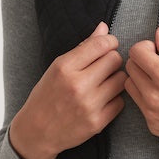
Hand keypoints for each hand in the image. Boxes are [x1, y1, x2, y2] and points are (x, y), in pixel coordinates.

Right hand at [8, 22, 126, 158]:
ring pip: (122, 80)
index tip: (107, 46)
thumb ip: (83, 47)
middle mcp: (78, 85)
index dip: (109, 42)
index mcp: (65, 67)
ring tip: (103, 83)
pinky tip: (103, 99)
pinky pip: (121, 101)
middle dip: (112, 60)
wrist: (37, 131)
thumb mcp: (58, 67)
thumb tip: (104, 27)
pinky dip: (114, 99)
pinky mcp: (98, 122)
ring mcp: (89, 105)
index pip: (101, 44)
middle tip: (104, 67)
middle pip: (115, 60)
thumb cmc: (47, 95)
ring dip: (115, 79)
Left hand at [125, 26, 158, 158]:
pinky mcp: (153, 126)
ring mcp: (151, 113)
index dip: (147, 46)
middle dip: (142, 61)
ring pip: (131, 87)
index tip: (157, 50)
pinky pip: (140, 106)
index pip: (136, 52)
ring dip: (141, 79)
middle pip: (130, 68)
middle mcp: (153, 96)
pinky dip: (148, 98)